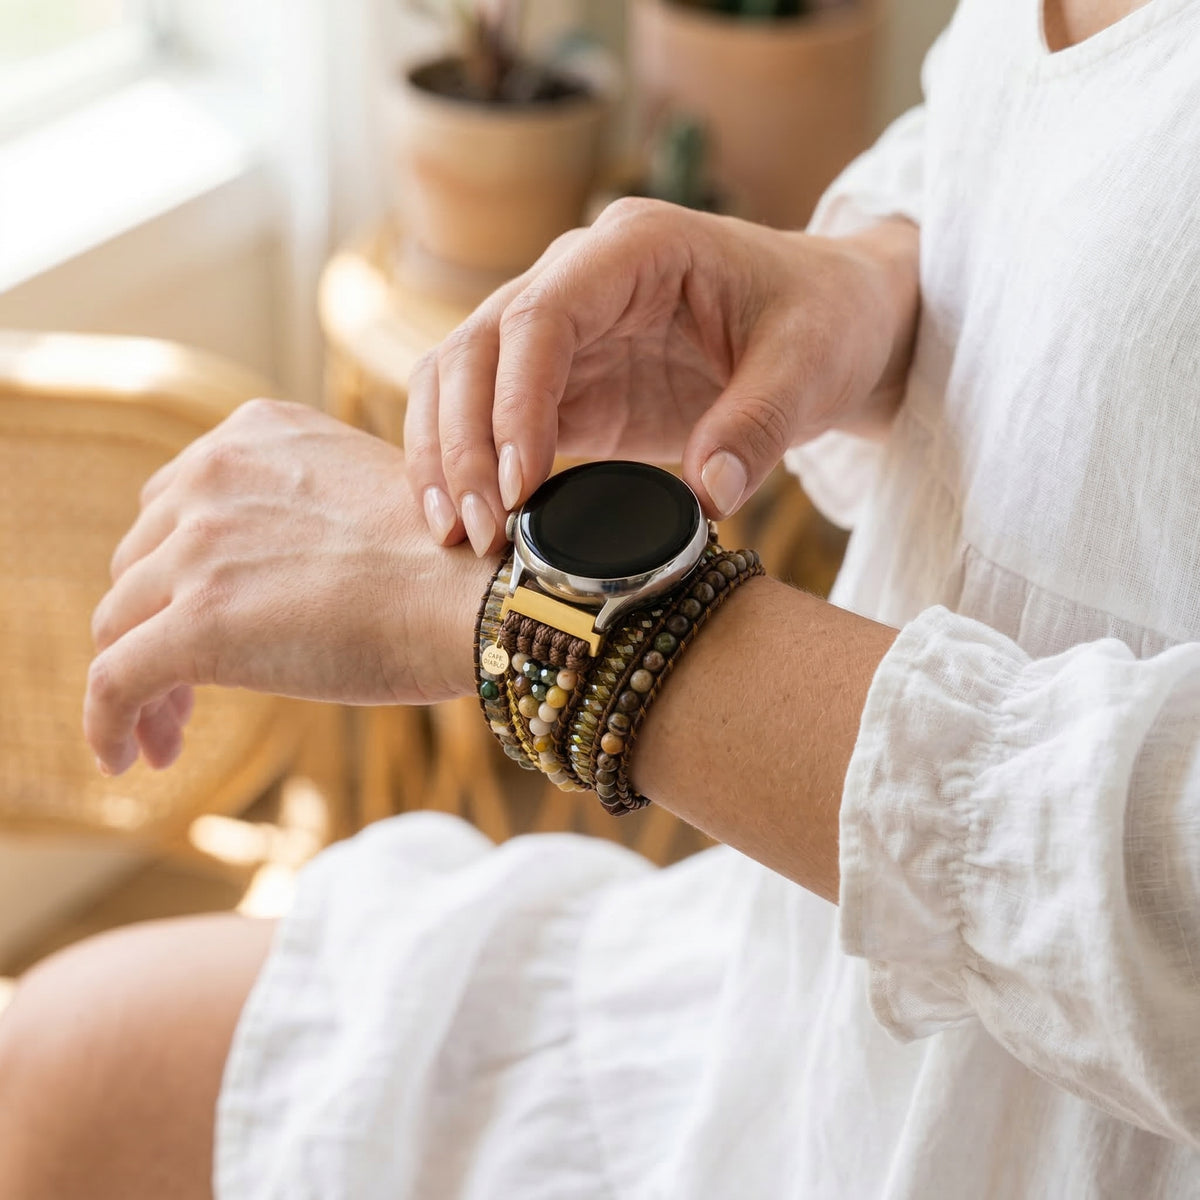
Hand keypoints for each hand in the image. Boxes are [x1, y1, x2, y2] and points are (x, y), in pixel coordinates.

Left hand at [86, 399, 495, 775]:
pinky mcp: (196, 624)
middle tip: (184, 686)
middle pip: (140, 564)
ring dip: (138, 680)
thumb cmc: (453, 561)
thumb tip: (278, 579)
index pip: (174, 507)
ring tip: (166, 732)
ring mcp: (198, 547)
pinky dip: (106, 724)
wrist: (482, 593)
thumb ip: (301, 512)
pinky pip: (113, 682)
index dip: (173, 573)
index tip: (190, 619)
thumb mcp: (361, 497)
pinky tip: (124, 759)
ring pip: (120, 624)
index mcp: (255, 436)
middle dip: (154, 624)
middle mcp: (213, 475)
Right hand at [404, 197, 918, 553]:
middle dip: (464, 441)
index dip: (516, 401)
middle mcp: (579, 276)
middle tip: (479, 530)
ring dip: (443, 453)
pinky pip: (484, 414)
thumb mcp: (811, 368)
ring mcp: (563, 331)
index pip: (543, 314)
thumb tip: (706, 497)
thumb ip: (760, 425)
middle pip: (478, 345)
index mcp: (638, 249)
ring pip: (459, 376)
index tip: (521, 484)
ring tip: (455, 535)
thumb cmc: (822, 322)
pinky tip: (461, 520)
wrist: (829, 321)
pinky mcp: (564, 383)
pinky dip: (462, 463)